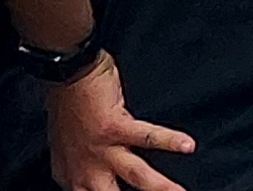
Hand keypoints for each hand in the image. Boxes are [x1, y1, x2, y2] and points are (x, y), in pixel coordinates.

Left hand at [42, 57, 192, 190]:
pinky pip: (147, 137)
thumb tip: (86, 176)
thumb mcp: (64, 147)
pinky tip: (187, 145)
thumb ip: (79, 166)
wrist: (65, 74)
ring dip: (160, 185)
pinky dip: (170, 141)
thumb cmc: (65, 106)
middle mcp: (88, 168)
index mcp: (74, 176)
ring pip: (136, 174)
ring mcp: (102, 149)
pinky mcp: (116, 127)